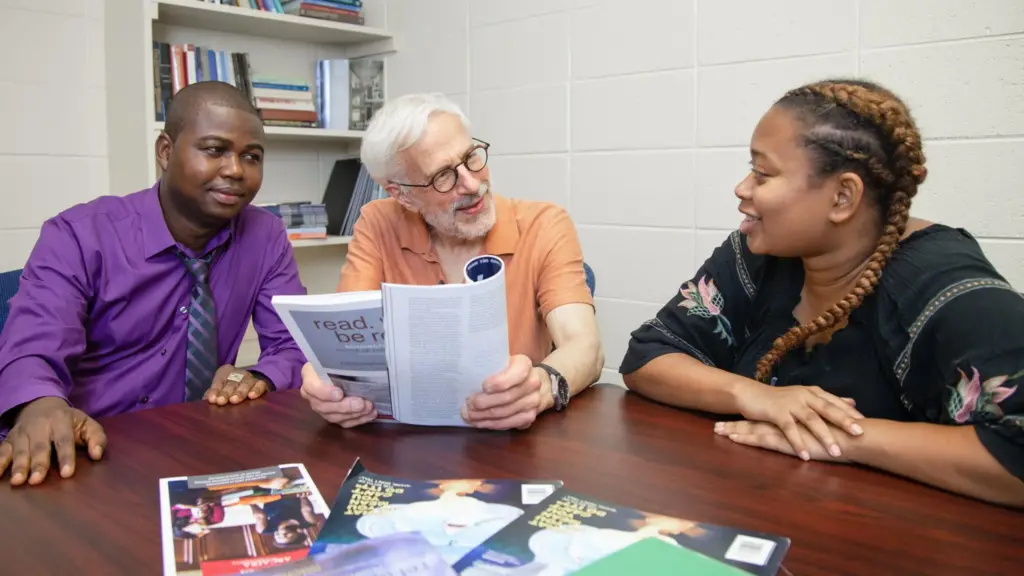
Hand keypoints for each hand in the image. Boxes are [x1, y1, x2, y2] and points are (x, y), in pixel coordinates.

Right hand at [0, 397, 106, 485]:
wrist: (41, 405)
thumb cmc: (68, 421)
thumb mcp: (87, 423)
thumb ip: (97, 438)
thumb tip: (98, 455)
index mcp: (60, 420)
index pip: (64, 440)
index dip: (65, 457)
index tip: (66, 474)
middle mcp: (39, 425)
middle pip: (39, 447)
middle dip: (38, 464)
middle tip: (37, 480)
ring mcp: (22, 432)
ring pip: (19, 450)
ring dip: (18, 466)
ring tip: (18, 481)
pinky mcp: (9, 439)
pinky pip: (1, 451)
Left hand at [205, 365, 269, 404]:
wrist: (252, 386)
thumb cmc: (230, 391)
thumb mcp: (220, 390)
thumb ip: (213, 395)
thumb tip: (205, 402)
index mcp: (225, 373)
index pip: (219, 381)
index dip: (215, 390)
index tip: (212, 399)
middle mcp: (238, 374)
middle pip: (231, 383)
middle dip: (226, 392)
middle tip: (221, 401)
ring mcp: (250, 378)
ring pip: (245, 383)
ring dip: (239, 392)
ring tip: (234, 400)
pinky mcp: (261, 383)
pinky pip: (260, 385)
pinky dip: (256, 390)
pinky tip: (252, 396)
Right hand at [300, 363, 376, 427]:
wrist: (333, 369)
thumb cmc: (333, 362)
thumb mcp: (333, 357)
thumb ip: (339, 361)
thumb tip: (358, 361)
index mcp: (309, 378)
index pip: (312, 388)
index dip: (325, 393)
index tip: (340, 394)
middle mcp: (312, 396)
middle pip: (324, 406)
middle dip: (345, 407)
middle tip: (361, 403)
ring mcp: (322, 408)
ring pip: (334, 417)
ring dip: (353, 414)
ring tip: (369, 407)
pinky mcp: (332, 416)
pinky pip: (343, 422)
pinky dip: (358, 419)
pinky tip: (370, 414)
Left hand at [462, 355, 544, 429]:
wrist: (534, 383)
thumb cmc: (509, 370)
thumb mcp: (501, 361)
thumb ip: (489, 366)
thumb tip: (465, 372)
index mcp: (524, 365)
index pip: (515, 374)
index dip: (499, 382)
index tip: (483, 387)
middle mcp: (532, 384)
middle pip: (507, 397)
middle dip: (484, 403)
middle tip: (468, 404)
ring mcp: (533, 402)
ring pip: (505, 413)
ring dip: (484, 416)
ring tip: (468, 415)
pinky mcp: (529, 417)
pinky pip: (509, 424)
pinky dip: (491, 425)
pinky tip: (479, 422)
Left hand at [714, 420, 850, 462]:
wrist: (854, 437)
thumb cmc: (845, 435)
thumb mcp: (831, 429)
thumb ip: (824, 425)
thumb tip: (822, 426)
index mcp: (796, 418)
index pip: (770, 417)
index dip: (753, 418)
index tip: (737, 417)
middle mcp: (787, 420)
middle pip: (757, 420)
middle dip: (736, 422)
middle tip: (718, 425)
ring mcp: (786, 430)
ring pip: (754, 428)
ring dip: (735, 429)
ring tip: (717, 430)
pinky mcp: (786, 441)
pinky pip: (762, 439)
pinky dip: (747, 439)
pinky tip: (733, 439)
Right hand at [735, 383, 863, 460]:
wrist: (749, 394)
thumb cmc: (778, 399)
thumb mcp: (805, 397)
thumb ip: (827, 400)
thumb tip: (852, 402)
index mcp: (812, 392)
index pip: (835, 402)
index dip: (850, 413)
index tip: (867, 424)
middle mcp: (803, 395)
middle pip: (827, 409)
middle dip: (844, 422)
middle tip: (859, 434)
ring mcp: (790, 403)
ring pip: (810, 420)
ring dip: (823, 436)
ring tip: (835, 452)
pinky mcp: (776, 412)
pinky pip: (789, 429)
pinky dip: (797, 443)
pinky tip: (804, 456)